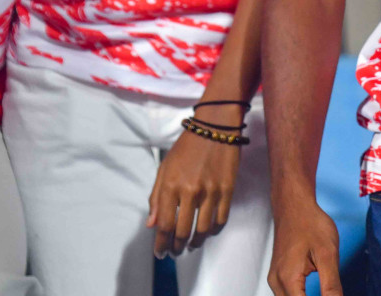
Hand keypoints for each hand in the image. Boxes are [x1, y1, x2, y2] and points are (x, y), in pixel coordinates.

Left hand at [147, 125, 241, 256]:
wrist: (215, 126)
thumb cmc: (186, 147)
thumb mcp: (164, 168)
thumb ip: (156, 198)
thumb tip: (152, 224)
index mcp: (170, 186)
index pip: (164, 226)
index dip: (161, 244)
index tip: (160, 253)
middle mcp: (190, 191)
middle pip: (183, 232)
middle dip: (177, 247)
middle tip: (175, 252)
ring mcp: (211, 191)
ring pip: (203, 230)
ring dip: (195, 243)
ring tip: (191, 246)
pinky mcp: (228, 189)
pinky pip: (221, 219)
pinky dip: (214, 231)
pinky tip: (208, 232)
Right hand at [268, 198, 341, 295]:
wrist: (294, 206)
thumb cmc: (311, 224)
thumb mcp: (328, 254)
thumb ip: (331, 285)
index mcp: (288, 279)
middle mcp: (276, 282)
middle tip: (331, 293)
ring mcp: (275, 279)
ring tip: (325, 292)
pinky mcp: (278, 275)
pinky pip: (286, 295)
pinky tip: (314, 294)